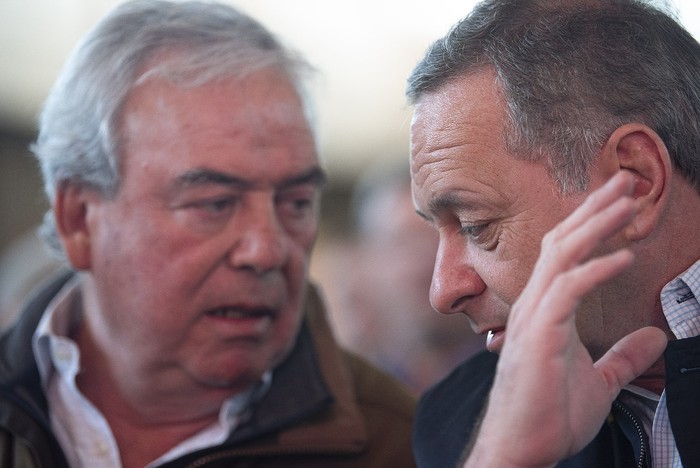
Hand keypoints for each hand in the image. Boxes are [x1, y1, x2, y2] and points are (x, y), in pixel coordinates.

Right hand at [464, 172, 667, 466]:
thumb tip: (656, 336)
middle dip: (594, 209)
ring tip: (627, 201)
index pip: (565, 254)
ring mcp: (533, 317)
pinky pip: (567, 291)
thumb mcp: (601, 382)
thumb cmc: (549, 415)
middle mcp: (533, 304)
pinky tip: (624, 258)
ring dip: (596, 225)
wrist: (521, 447)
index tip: (619, 200)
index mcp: (545, 310)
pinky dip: (596, 270)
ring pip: (561, 256)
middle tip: (625, 179)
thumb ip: (624, 356)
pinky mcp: (538, 334)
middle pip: (561, 241)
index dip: (591, 224)